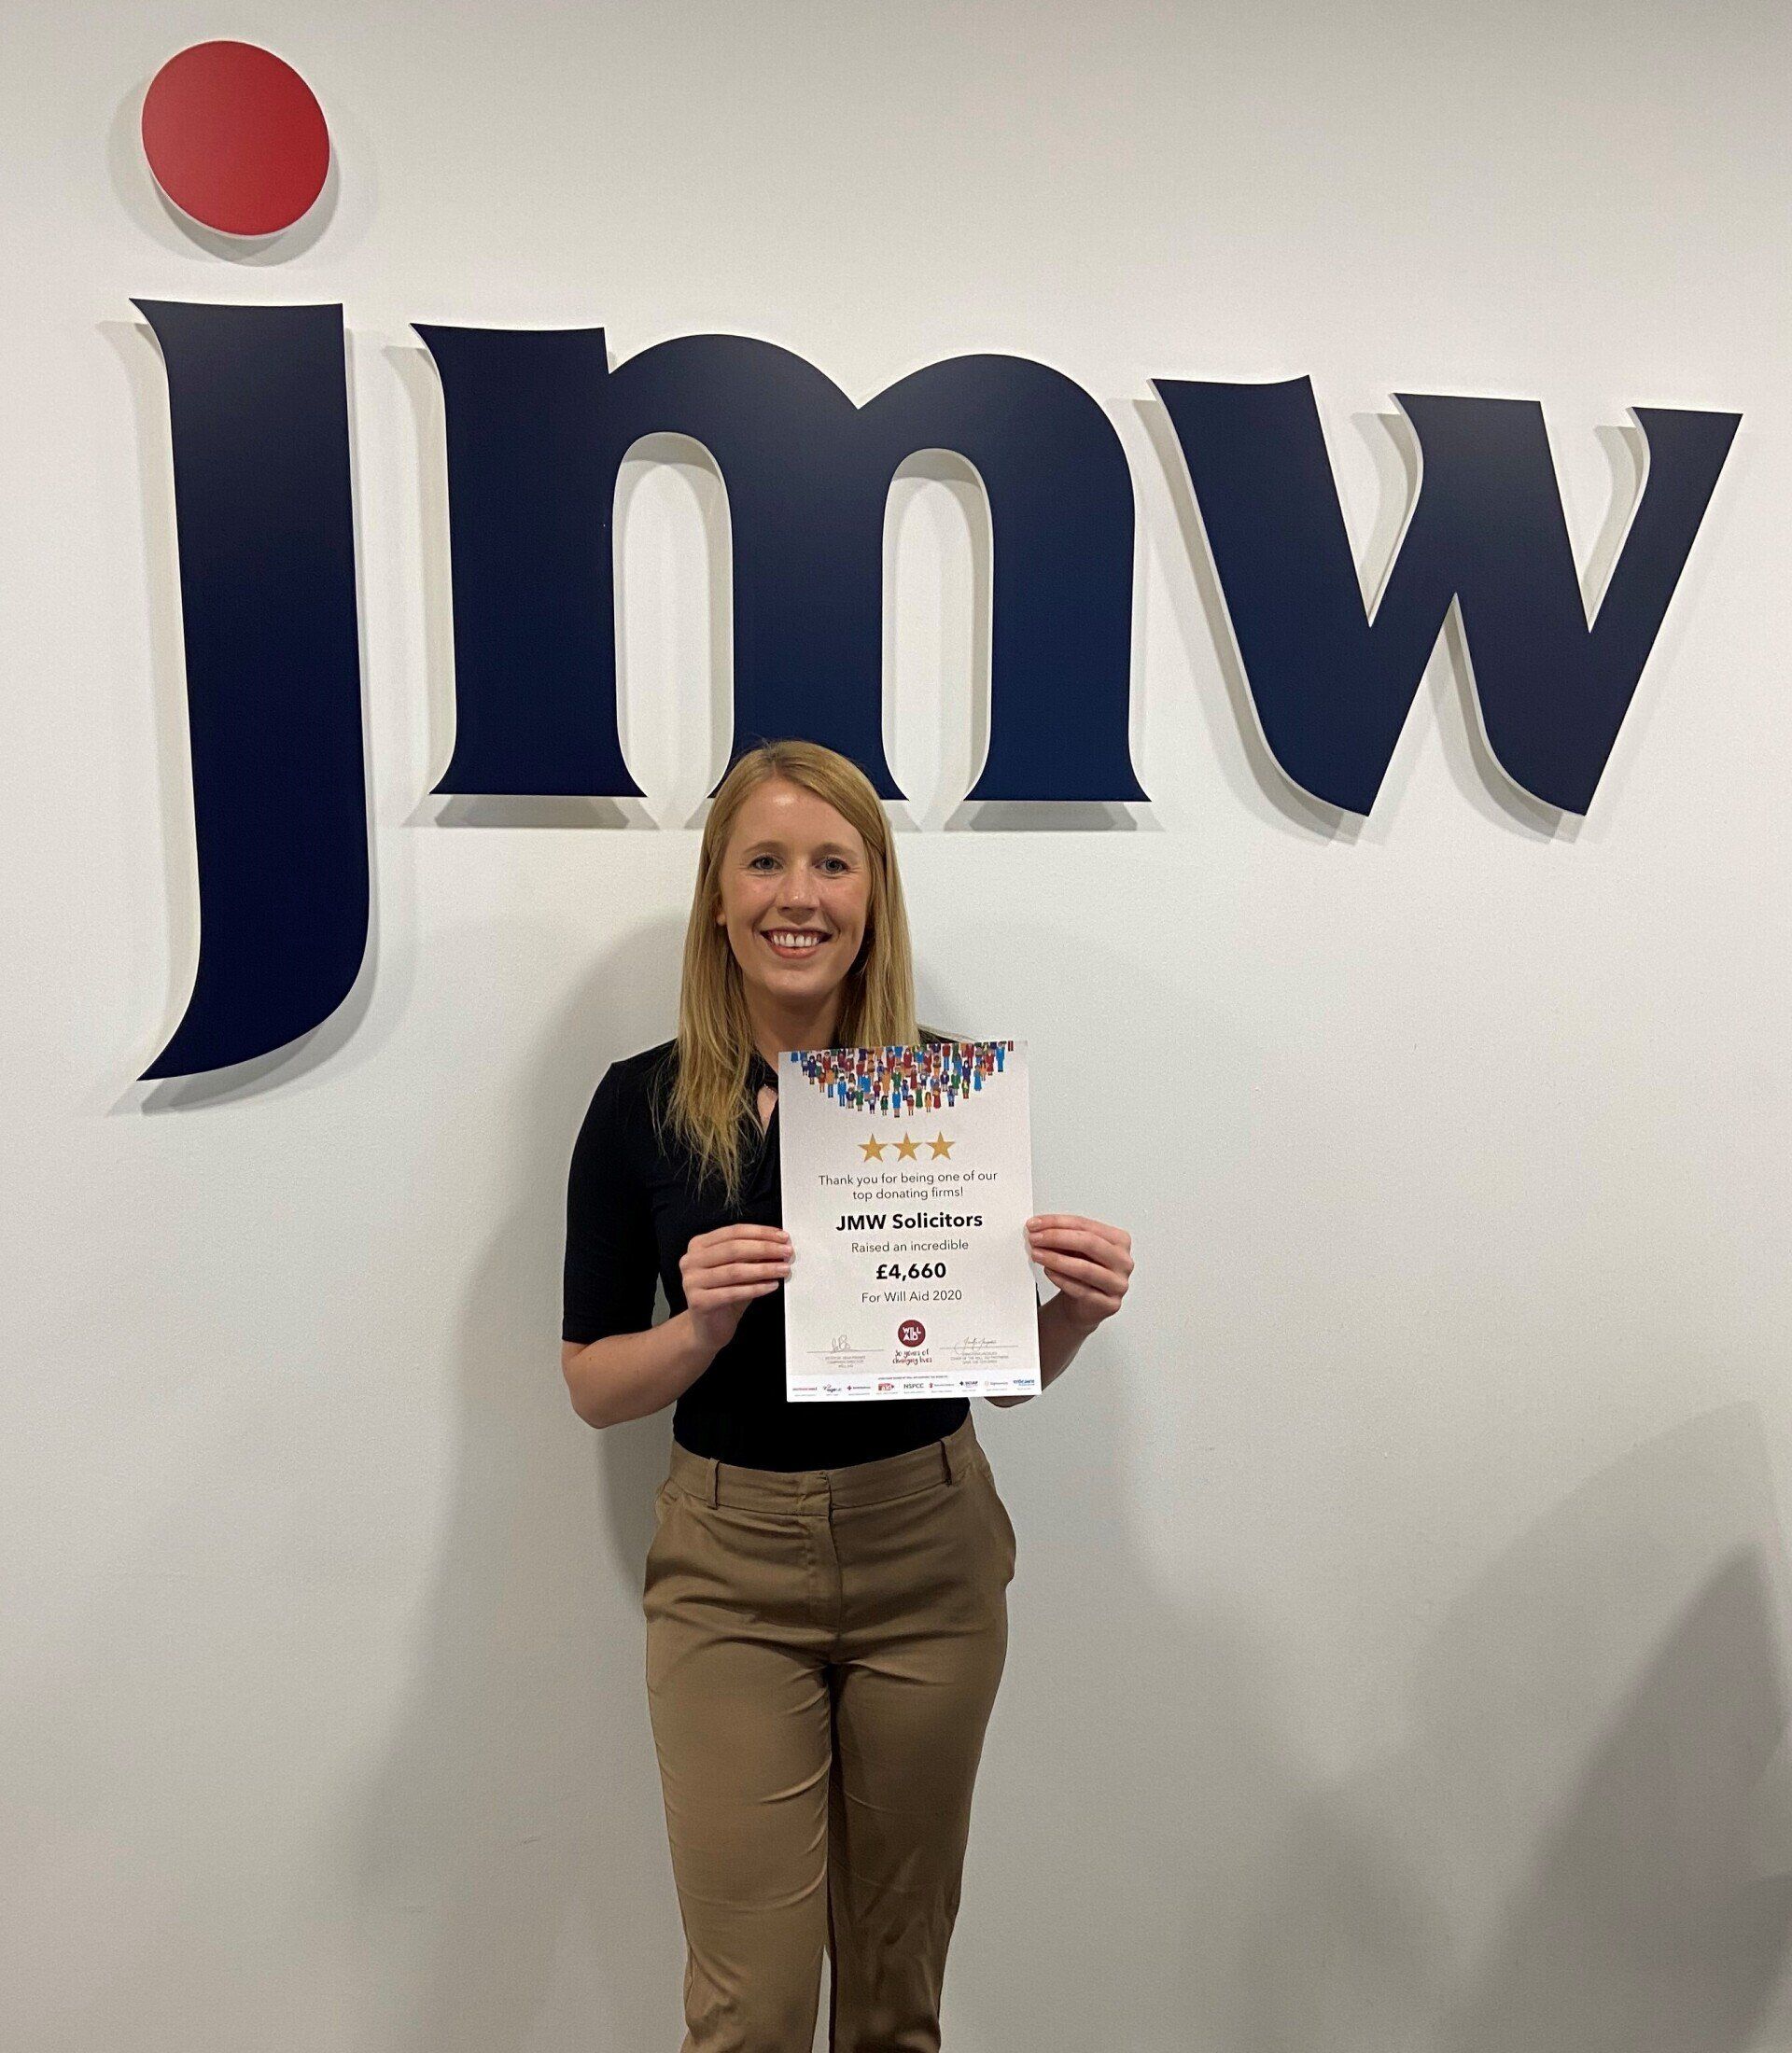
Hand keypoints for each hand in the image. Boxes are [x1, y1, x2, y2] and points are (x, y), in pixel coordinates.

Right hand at [681, 1224, 791, 1354]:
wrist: (707, 1328)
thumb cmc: (724, 1295)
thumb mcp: (739, 1269)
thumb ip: (752, 1256)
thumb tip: (778, 1244)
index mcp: (698, 1245)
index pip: (733, 1232)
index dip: (760, 1233)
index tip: (782, 1236)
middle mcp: (690, 1261)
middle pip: (733, 1248)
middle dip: (764, 1248)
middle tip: (786, 1252)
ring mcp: (691, 1282)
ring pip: (734, 1271)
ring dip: (764, 1269)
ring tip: (783, 1269)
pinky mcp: (699, 1302)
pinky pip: (733, 1292)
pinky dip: (755, 1289)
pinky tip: (771, 1286)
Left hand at [1026, 1214, 1131, 1330]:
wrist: (1086, 1306)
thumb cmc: (1083, 1274)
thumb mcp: (1075, 1251)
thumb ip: (1063, 1238)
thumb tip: (1040, 1229)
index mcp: (1119, 1240)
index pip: (1086, 1225)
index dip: (1058, 1222)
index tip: (1036, 1223)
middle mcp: (1123, 1261)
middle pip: (1088, 1243)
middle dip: (1056, 1238)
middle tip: (1035, 1238)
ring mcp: (1118, 1283)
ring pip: (1084, 1268)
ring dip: (1056, 1259)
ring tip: (1038, 1255)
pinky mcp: (1109, 1304)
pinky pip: (1081, 1290)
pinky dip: (1061, 1279)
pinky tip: (1049, 1271)